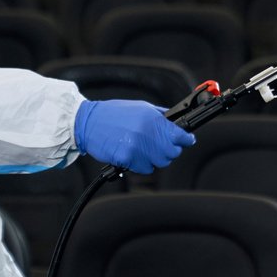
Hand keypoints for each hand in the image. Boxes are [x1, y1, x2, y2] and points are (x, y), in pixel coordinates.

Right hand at [74, 98, 195, 173]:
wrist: (88, 122)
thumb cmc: (113, 114)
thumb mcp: (141, 107)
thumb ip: (160, 116)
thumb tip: (177, 123)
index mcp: (153, 118)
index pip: (180, 134)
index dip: (186, 139)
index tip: (188, 140)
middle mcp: (147, 132)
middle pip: (172, 152)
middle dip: (169, 150)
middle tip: (159, 146)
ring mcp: (137, 147)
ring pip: (160, 162)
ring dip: (155, 158)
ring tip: (143, 149)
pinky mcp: (127, 158)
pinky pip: (145, 169)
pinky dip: (141, 165)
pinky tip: (133, 154)